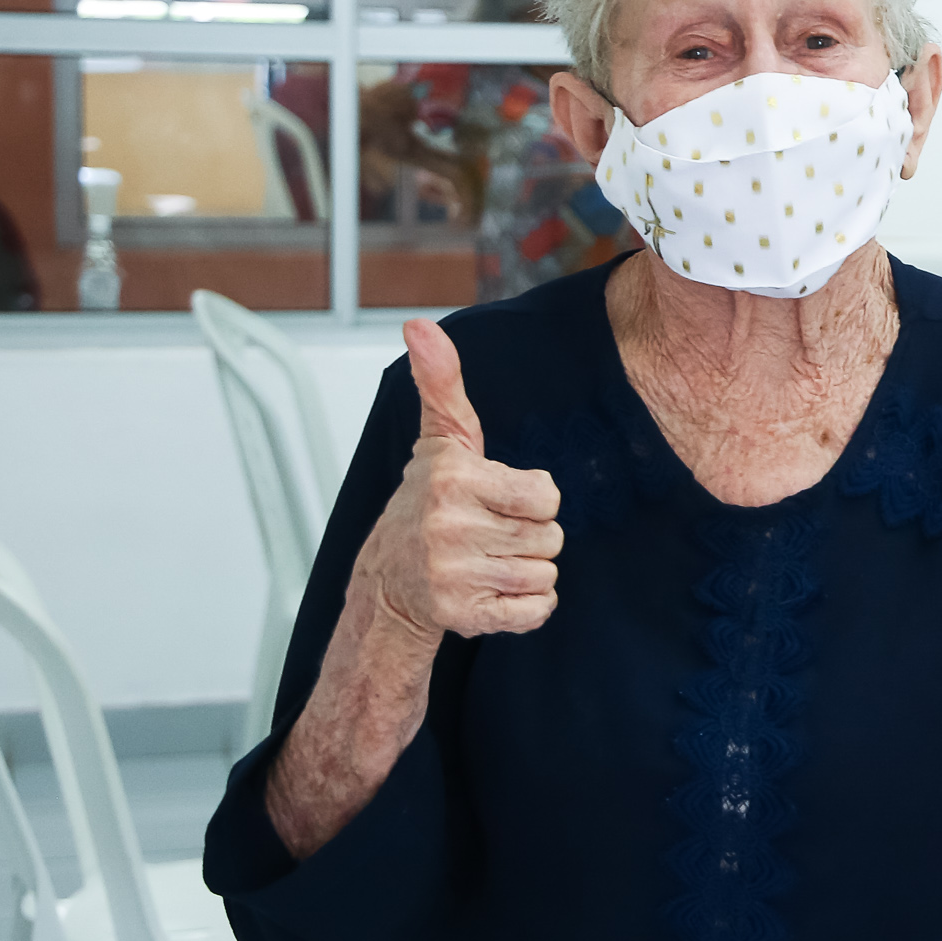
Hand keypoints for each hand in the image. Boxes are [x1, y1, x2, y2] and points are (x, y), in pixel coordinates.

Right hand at [352, 320, 562, 641]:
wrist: (389, 580)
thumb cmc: (429, 504)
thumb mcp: (441, 441)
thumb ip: (441, 383)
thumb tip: (419, 326)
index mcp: (452, 477)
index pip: (548, 494)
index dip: (533, 499)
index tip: (498, 499)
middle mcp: (448, 525)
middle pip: (552, 536)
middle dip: (531, 536)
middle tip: (491, 533)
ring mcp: (452, 572)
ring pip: (546, 574)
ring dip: (527, 571)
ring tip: (487, 560)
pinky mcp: (462, 614)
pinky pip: (537, 611)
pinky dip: (527, 608)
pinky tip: (494, 591)